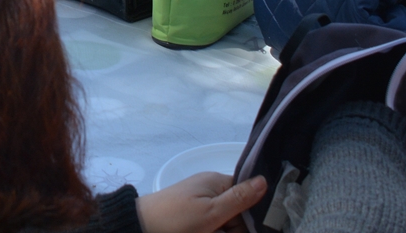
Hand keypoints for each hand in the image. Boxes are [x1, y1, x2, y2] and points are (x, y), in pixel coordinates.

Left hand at [135, 173, 266, 232]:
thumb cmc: (176, 220)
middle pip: (237, 211)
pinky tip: (206, 232)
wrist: (140, 228)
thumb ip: (240, 198)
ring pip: (224, 221)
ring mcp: (199, 202)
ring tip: (209, 232)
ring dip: (221, 231)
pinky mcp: (191, 215)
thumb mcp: (212, 212)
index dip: (250, 213)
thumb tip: (265, 179)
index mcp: (216, 181)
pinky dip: (211, 231)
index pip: (247, 194)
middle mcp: (209, 188)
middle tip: (219, 232)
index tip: (248, 227)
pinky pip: (210, 224)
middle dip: (233, 227)